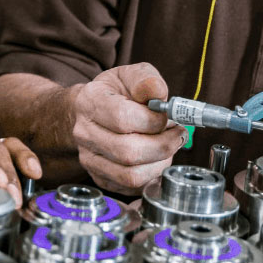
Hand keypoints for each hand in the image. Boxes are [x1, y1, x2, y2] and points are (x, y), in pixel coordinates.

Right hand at [70, 63, 186, 193]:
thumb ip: (147, 80)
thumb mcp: (131, 75)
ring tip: (168, 147)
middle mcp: (84, 133)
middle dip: (163, 145)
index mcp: (89, 102)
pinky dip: (152, 175)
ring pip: (131, 175)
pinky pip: (131, 187)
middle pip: (128, 151)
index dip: (153, 121)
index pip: (122, 118)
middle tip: (178, 135)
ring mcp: (89, 158)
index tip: (167, 117)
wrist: (95, 110)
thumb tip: (159, 94)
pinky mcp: (99, 177)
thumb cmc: (117, 92)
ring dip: (160, 163)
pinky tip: (156, 159)